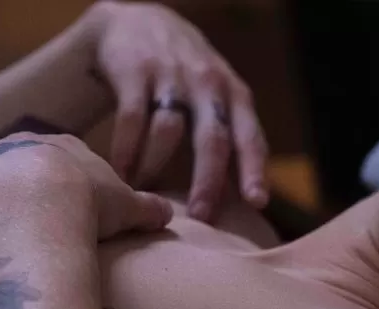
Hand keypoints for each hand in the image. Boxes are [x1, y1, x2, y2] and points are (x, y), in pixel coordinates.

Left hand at [0, 134, 172, 240]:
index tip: (72, 207)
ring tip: (1, 225)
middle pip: (25, 163)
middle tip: (37, 220)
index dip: (68, 185)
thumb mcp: (130, 206)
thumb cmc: (89, 200)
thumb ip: (150, 207)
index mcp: (67, 147)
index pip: (65, 161)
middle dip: (28, 187)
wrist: (41, 198)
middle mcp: (25, 143)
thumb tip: (169, 213)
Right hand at [93, 1, 269, 222]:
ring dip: (155, 167)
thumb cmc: (190, 80)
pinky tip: (121, 173)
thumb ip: (234, 140)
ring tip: (144, 194)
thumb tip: (251, 201)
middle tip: (201, 215)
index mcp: (235, 97)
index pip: (251, 137)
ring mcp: (173, 74)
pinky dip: (126, 150)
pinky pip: (132, 118)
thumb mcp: (220, 101)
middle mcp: (209, 84)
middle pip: (213, 138)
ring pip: (169, 130)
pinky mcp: (136, 69)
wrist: (142, 23)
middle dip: (208, 180)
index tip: (257, 203)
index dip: (255, 170)